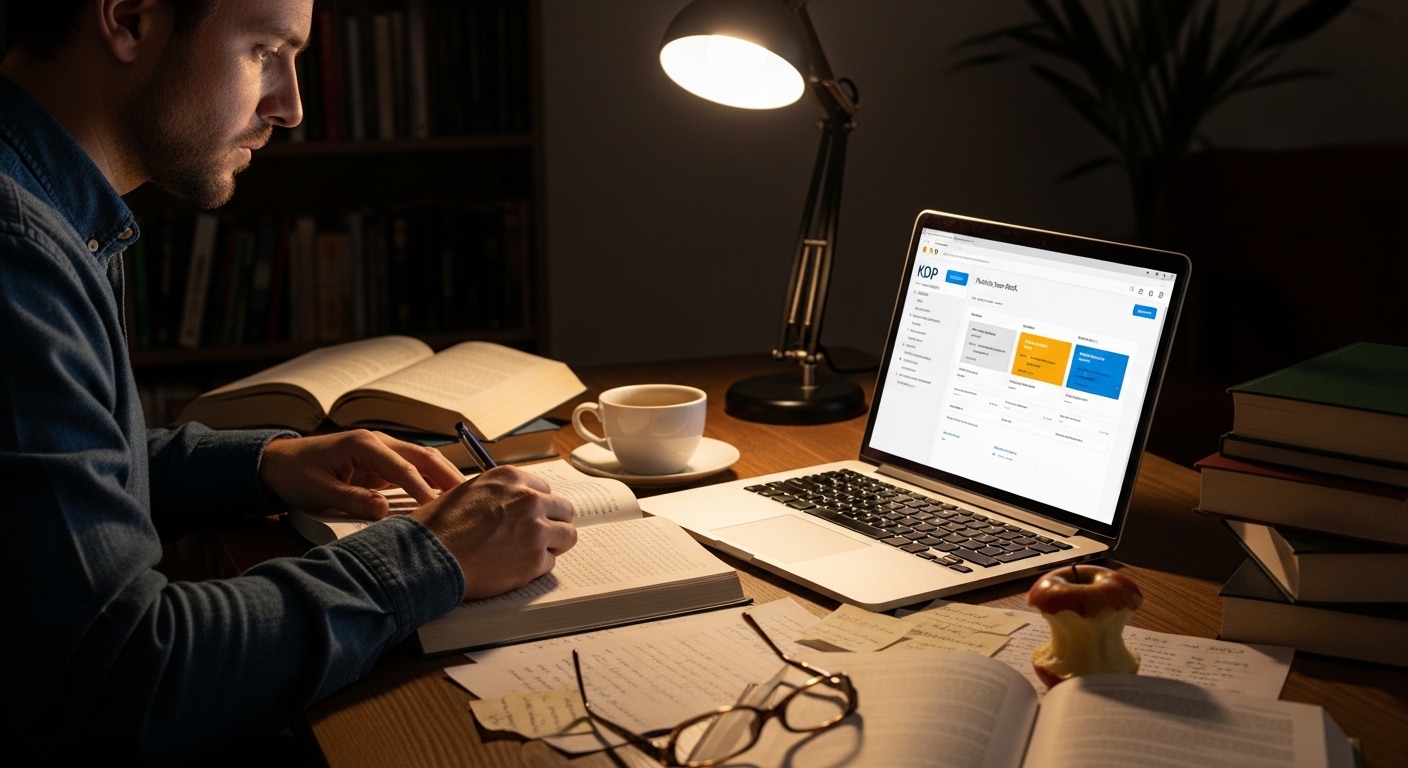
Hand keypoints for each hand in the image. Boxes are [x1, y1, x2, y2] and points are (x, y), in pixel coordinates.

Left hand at [260, 430, 465, 518]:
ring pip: (423, 460)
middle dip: (448, 475)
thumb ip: (352, 500)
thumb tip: (383, 511)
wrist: (279, 464)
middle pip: (423, 456)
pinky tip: (444, 496)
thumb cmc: (296, 474)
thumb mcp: (319, 492)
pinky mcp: (383, 464)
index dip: (422, 488)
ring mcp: (383, 452)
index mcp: (364, 444)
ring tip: (466, 496)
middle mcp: (379, 443)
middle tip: (470, 497)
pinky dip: (432, 481)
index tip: (435, 508)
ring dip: (444, 476)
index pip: (403, 467)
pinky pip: (414, 470)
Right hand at [412, 465, 576, 599]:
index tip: (532, 518)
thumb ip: (499, 494)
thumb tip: (516, 504)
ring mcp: (535, 529)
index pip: (545, 490)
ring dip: (552, 546)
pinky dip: (535, 569)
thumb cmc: (438, 527)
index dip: (538, 507)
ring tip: (529, 555)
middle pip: (564, 510)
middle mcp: (528, 499)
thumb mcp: (468, 492)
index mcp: (511, 479)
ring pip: (567, 536)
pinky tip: (512, 569)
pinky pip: (550, 564)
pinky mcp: (535, 559)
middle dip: (553, 524)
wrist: (426, 556)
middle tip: (539, 538)